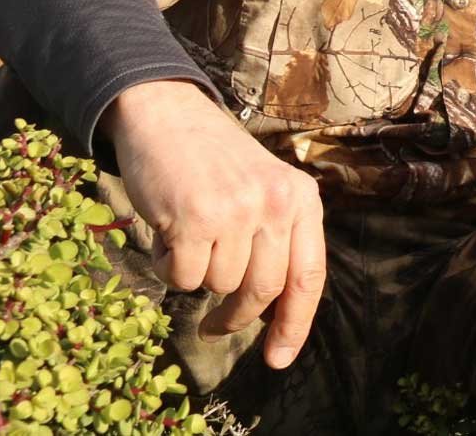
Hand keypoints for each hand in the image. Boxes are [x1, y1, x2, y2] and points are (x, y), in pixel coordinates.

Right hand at [102, 80, 326, 368]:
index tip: (278, 358)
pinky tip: (167, 231)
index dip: (295, 324)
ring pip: (218, 285)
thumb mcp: (265, 190)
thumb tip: (274, 312)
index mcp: (301, 198)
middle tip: (216, 325)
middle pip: (263, 291)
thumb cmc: (215, 162)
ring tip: (189, 234)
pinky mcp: (194, 218)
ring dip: (196, 273)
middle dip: (236, 317)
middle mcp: (276, 203)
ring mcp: (236, 211)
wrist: (168, 116)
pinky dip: (167, 266)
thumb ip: (277, 239)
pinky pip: (180, 277)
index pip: (309, 276)